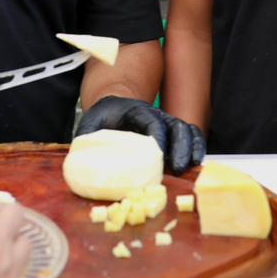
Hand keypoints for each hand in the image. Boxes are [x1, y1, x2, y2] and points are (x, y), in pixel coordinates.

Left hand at [76, 96, 205, 174]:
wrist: (113, 108)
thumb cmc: (102, 120)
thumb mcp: (90, 125)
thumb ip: (86, 140)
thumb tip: (79, 161)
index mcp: (135, 111)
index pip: (152, 121)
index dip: (158, 137)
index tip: (159, 155)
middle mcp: (156, 116)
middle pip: (175, 126)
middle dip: (180, 147)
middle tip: (178, 168)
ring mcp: (167, 124)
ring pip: (187, 131)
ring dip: (191, 149)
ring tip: (189, 169)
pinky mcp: (173, 135)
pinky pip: (191, 137)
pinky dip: (197, 148)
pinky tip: (196, 165)